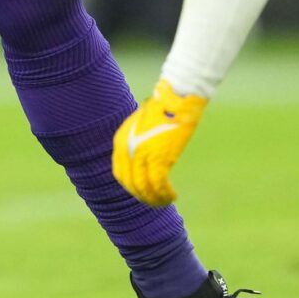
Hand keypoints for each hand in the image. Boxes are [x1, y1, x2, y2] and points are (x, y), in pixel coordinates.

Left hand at [112, 79, 206, 207]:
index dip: (132, 187)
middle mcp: (127, 149)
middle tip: (156, 201)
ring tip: (165, 201)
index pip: (120, 174)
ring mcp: (142, 155)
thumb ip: (137, 139)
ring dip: (155, 200)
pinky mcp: (159, 158)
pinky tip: (172, 196)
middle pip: (131, 184)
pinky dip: (164, 195)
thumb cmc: (164, 106)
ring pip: (144, 189)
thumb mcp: (142, 122)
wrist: (178, 96)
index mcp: (121, 140)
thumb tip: (142, 157)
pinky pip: (159, 186)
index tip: (143, 192)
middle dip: (143, 196)